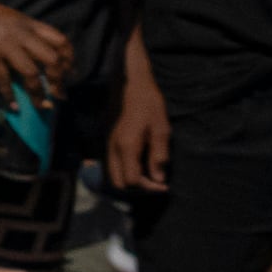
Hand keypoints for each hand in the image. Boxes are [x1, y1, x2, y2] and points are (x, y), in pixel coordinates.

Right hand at [0, 0, 73, 102]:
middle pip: (51, 60)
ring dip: (39, 93)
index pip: (59, 40)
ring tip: (42, 105)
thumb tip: (33, 54)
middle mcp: (21, 34)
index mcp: (27, 23)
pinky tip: (13, 105)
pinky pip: (4, 81)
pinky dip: (10, 96)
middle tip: (59, 93)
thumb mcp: (6, 17)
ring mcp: (5, 46)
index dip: (68, 58)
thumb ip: (22, 32)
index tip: (69, 72)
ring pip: (32, 74)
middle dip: (59, 80)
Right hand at [104, 66, 170, 196]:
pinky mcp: (108, 141)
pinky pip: (112, 164)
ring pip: (113, 175)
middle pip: (118, 183)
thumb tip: (159, 179)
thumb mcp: (161, 129)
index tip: (164, 185)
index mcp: (127, 147)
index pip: (132, 181)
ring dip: (130, 179)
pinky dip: (125, 170)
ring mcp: (107, 145)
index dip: (149, 187)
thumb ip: (159, 156)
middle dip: (137, 187)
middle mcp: (113, 149)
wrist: (129, 84)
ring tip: (148, 174)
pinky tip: (139, 162)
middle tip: (155, 181)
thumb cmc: (148, 104)